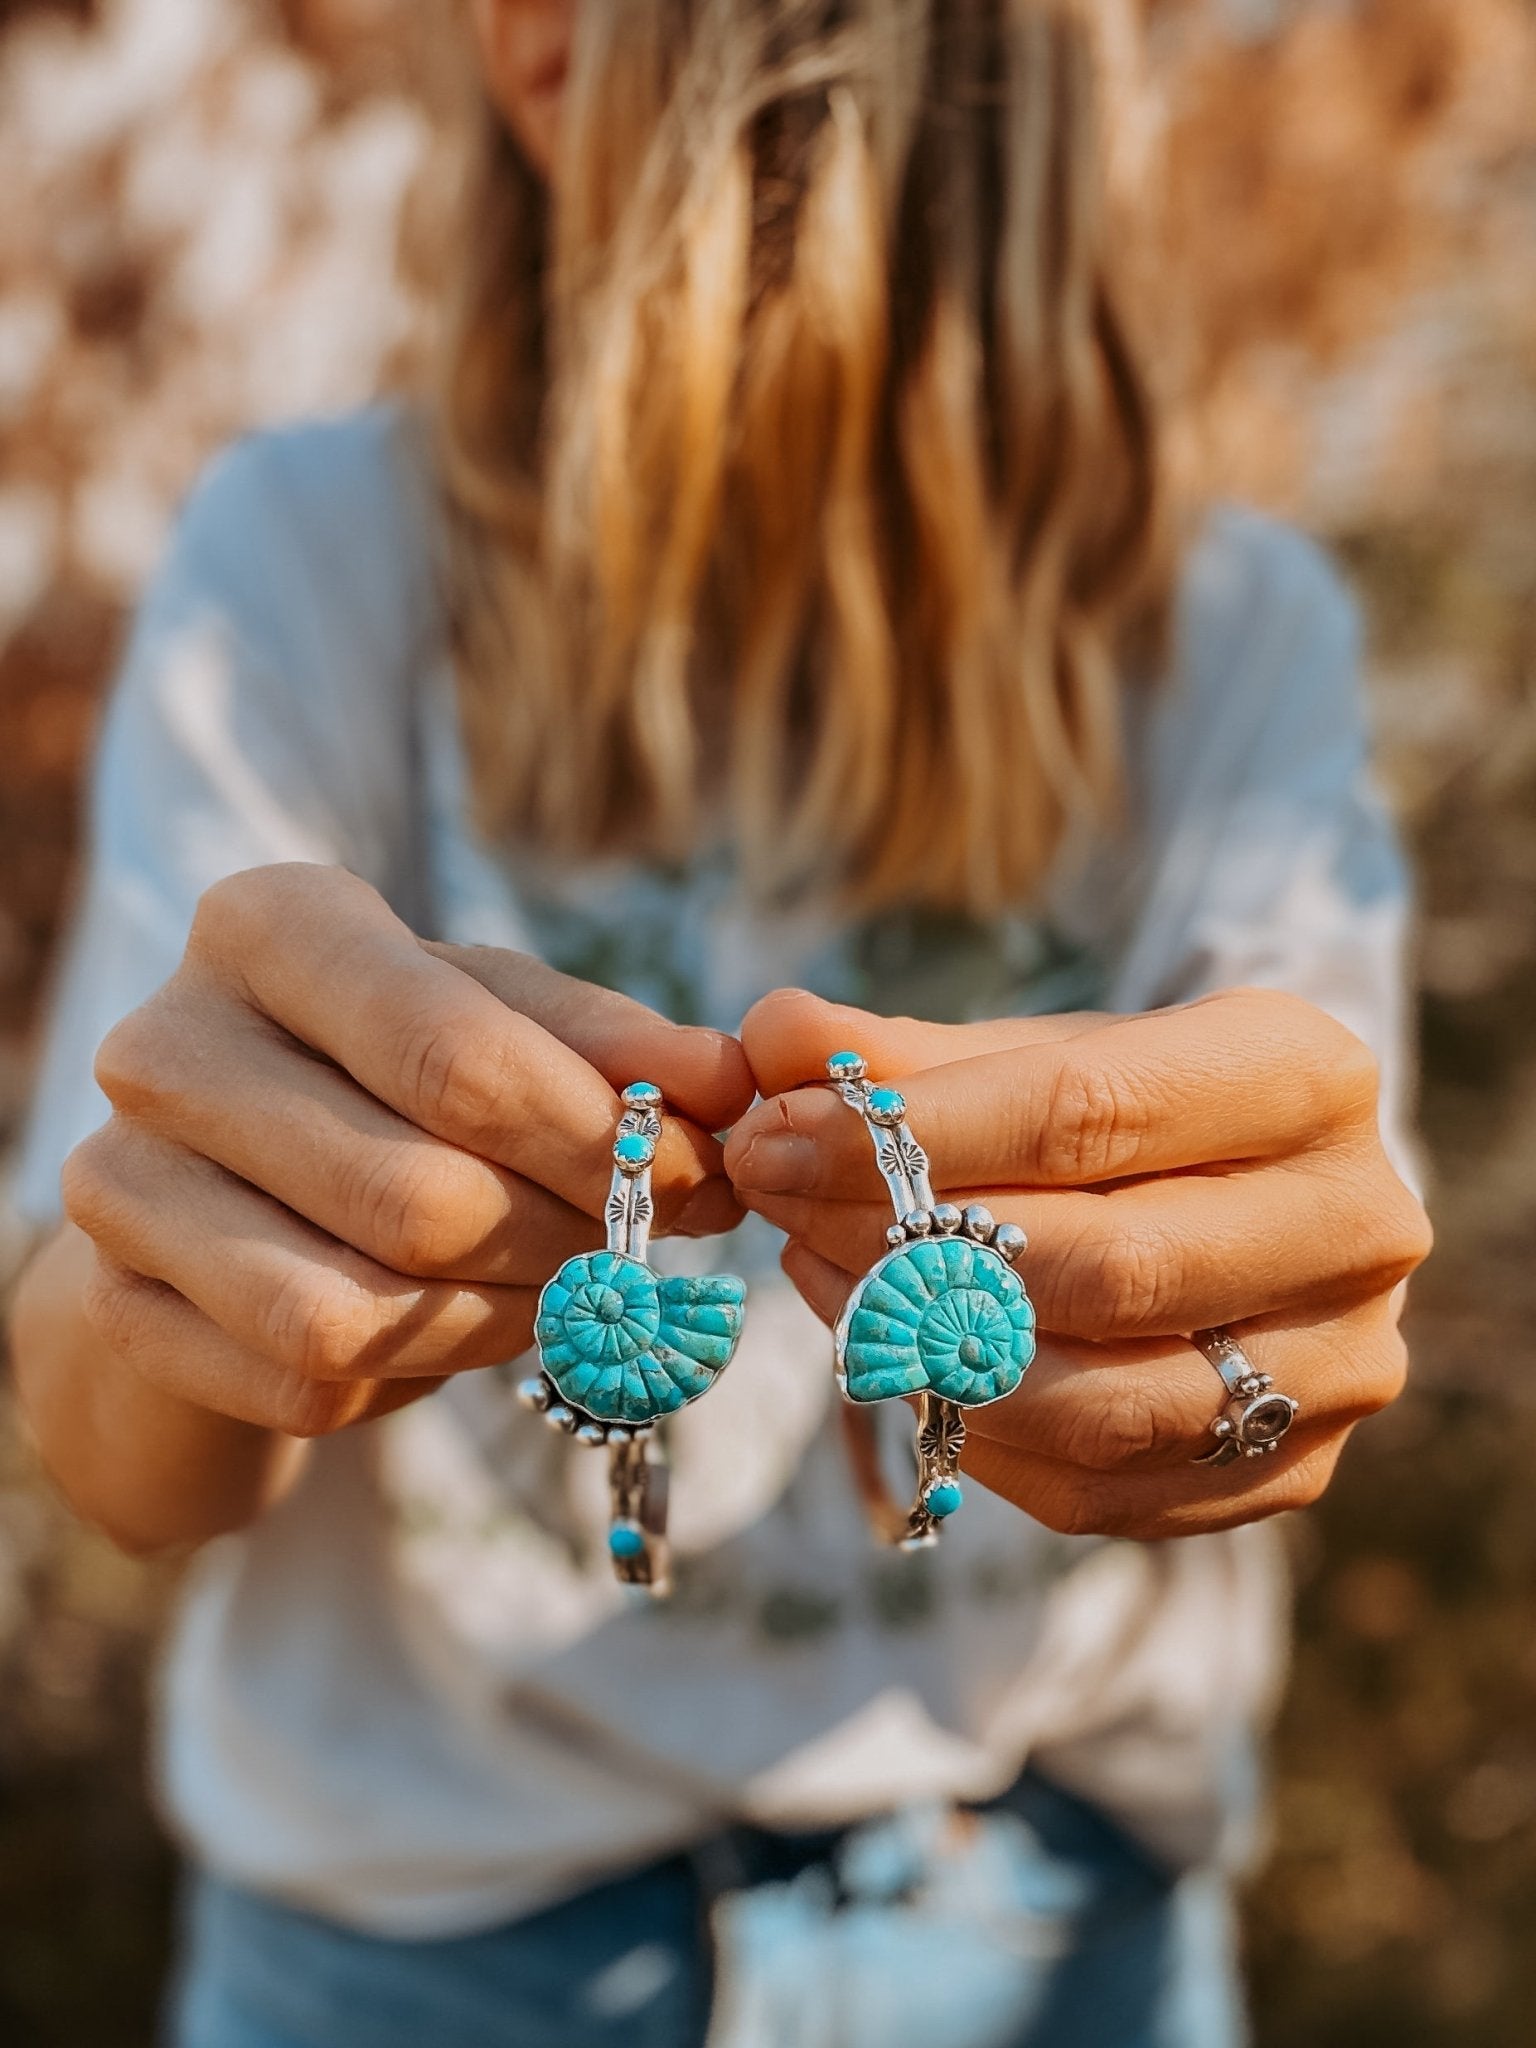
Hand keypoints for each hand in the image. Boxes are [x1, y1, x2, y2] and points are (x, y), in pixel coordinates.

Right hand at [62, 864, 752, 1439]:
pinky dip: (417, 1376)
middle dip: (572, 1242)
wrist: (231, 1191)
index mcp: (269, 925)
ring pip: (361, 1308)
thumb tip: (733, 1080)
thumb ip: (612, 1048)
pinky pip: (308, 1382)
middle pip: (421, 1195)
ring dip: (503, 1320)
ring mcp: (121, 1180)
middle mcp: (168, 1041)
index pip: (456, 1053)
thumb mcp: (501, 1025)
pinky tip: (454, 1327)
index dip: (601, 1137)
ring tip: (563, 1292)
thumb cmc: (388, 1082)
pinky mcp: (122, 1308)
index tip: (706, 1174)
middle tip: (644, 1251)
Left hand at [727, 988, 1430, 1538]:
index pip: (1092, 1112)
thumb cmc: (1128, 1110)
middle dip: (902, 1241)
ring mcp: (1338, 1366)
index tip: (777, 1133)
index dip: (917, 1133)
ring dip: (923, 1352)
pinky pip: (1096, 1491)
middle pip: (1104, 1266)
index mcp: (1309, 1077)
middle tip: (776, 1202)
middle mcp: (1357, 1224)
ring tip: (817, 1273)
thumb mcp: (1030, 1053)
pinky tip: (889, 1355)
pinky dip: (967, 1432)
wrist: (1246, 1200)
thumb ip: (904, 1052)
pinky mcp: (1291, 1472)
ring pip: (1100, 1402)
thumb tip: (773, 1035)